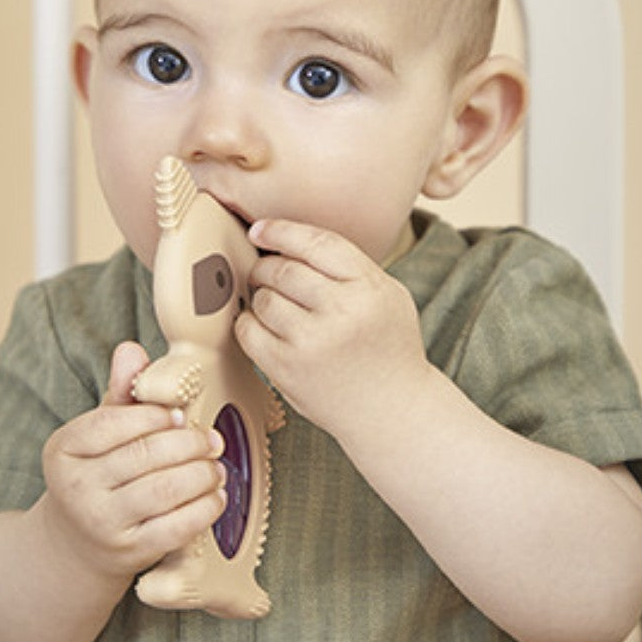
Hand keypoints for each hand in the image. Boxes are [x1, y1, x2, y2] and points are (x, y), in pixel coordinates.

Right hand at [40, 341, 226, 588]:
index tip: (181, 414)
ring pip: (164, 490)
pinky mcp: (128, 553)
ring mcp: (100, 524)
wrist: (75, 544)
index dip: (154, 415)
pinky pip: (175, 528)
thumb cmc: (96, 475)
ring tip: (216, 464)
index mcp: (63, 450)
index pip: (113, 422)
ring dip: (201, 473)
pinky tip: (216, 495)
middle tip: (212, 438)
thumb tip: (131, 350)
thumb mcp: (98, 434)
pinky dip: (204, 508)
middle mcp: (75, 488)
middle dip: (188, 443)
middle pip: (144, 455)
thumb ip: (120, 393)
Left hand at [234, 219, 431, 436]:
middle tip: (266, 272)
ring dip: (261, 295)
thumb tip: (288, 241)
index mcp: (369, 287)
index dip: (281, 231)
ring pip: (264, 298)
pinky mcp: (287, 369)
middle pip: (283, 269)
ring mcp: (311, 342)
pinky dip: (249, 323)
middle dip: (266, 266)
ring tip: (273, 303)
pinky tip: (263, 327)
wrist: (393, 411)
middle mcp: (342, 312)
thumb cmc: (389, 348)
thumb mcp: (389, 295)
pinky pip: (248, 331)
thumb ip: (349, 267)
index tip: (260, 230)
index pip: (316, 243)